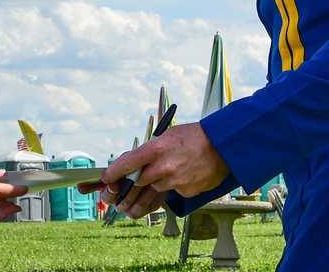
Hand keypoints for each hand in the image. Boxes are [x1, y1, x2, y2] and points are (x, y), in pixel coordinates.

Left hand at [98, 123, 228, 217]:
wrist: (223, 147)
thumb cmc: (194, 137)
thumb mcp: (168, 136)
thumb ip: (151, 150)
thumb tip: (135, 162)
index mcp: (157, 148)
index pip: (128, 163)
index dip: (113, 172)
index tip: (105, 177)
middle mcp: (163, 167)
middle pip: (138, 179)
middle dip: (139, 176)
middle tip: (149, 169)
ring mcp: (174, 181)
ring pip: (155, 186)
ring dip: (159, 180)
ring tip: (176, 166)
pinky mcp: (185, 192)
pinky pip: (172, 192)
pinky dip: (175, 185)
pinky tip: (186, 173)